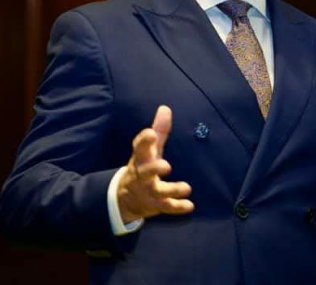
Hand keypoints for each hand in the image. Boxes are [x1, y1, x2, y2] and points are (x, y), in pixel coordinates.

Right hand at [117, 105, 193, 223]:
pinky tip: (189, 206)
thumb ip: (159, 130)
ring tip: (187, 187)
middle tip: (166, 166)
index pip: (139, 148)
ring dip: (172, 190)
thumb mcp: (149, 149)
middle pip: (145, 172)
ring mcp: (148, 191)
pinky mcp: (156, 205)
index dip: (144, 141)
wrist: (126, 197)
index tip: (151, 133)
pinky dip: (177, 207)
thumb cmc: (143, 166)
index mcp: (140, 158)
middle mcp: (142, 175)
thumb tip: (165, 108)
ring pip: (158, 192)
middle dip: (154, 169)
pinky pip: (166, 207)